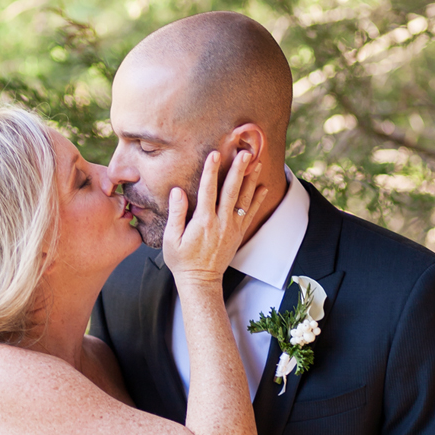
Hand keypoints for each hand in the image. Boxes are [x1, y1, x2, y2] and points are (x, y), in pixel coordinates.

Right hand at [162, 150, 263, 284]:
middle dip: (238, 170)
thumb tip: (177, 192)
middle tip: (245, 153)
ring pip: (243, 199)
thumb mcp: (171, 239)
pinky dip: (257, 199)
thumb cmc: (182, 260)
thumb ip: (176, 214)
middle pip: (231, 190)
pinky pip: (249, 213)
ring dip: (250, 179)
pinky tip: (262, 187)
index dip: (211, 171)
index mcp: (202, 221)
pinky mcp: (238, 233)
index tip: (215, 154)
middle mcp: (220, 222)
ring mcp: (232, 227)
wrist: (201, 280)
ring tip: (257, 162)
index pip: (207, 190)